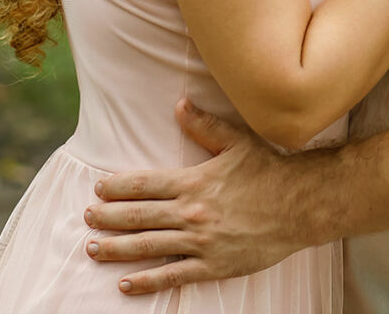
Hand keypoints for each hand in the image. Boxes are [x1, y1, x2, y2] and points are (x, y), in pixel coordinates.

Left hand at [85, 98, 335, 293]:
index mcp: (194, 182)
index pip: (144, 184)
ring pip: (148, 246)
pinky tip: (126, 284)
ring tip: (94, 248)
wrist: (302, 205)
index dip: (117, 187)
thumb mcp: (237, 142)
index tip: (98, 189)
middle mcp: (192, 213)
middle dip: (108, 218)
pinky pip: (173, 275)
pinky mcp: (214, 265)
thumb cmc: (270, 171)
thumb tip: (179, 104)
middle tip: (87, 218)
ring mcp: (201, 242)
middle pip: (138, 216)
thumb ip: (205, 126)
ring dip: (117, 249)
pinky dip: (147, 281)